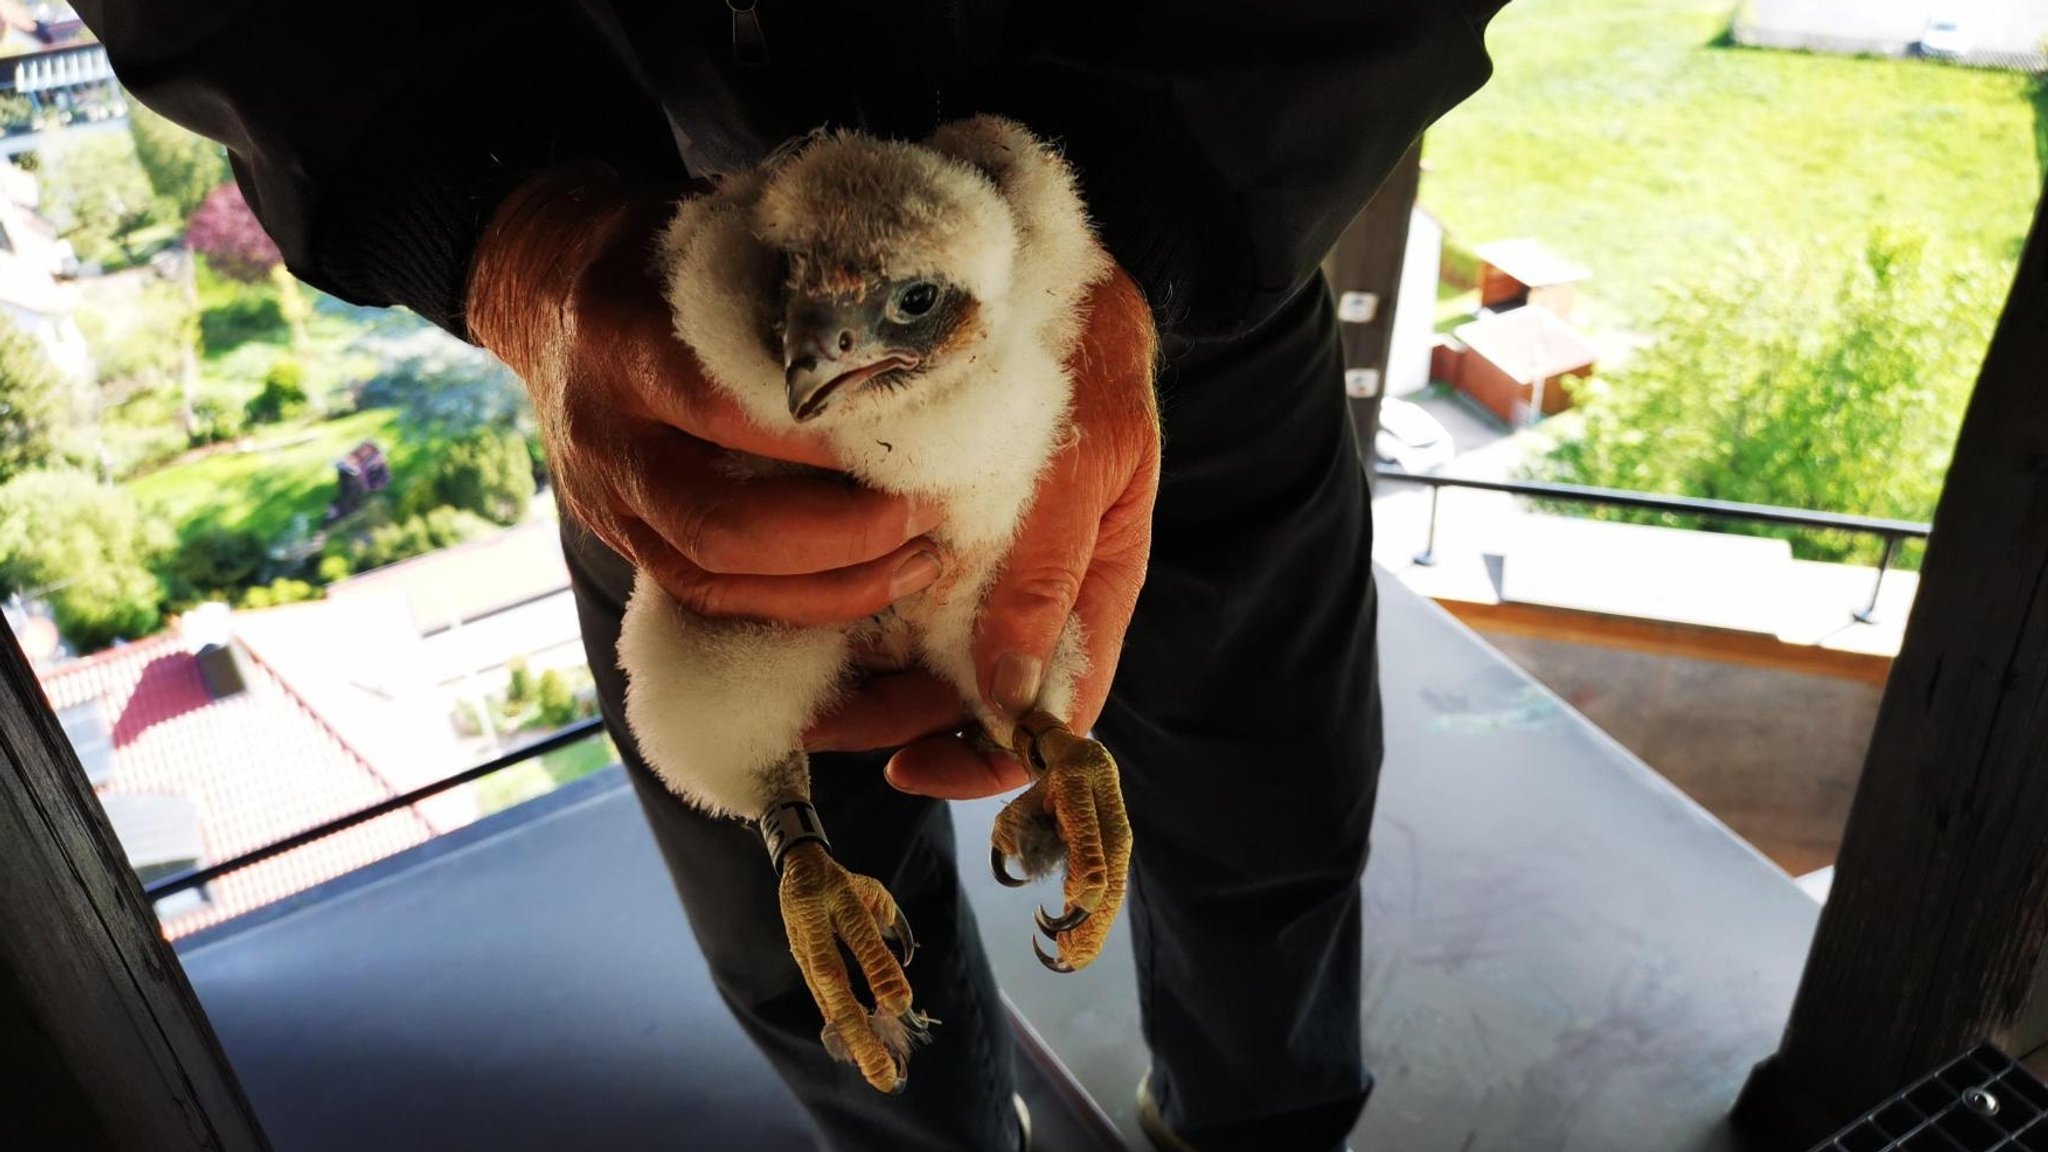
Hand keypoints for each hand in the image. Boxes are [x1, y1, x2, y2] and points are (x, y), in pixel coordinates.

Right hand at [467, 164, 945, 626]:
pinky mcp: (622, 541)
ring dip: (833, 584)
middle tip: (930, 508)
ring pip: (717, 578)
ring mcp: (606, 500)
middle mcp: (607, 434)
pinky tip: (873, 581)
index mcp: (624, 339)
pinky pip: (711, 596)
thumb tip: (920, 299)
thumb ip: (796, 269)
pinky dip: (799, 603)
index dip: (828, 438)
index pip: (730, 409)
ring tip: (923, 558)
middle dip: (844, 534)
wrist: (548, 293)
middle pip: (723, 523)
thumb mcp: (715, 230)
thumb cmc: (659, 256)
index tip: (922, 436)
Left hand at [807, 268, 1160, 795]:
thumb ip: (1051, 565)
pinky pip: (880, 589)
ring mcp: (975, 554)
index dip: (987, 758)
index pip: (1055, 708)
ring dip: (861, 678)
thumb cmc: (1084, 343)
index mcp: (1093, 581)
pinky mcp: (919, 516)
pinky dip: (842, 611)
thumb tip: (1013, 692)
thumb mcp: (1090, 448)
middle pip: (968, 695)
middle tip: (818, 725)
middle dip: (897, 721)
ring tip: (791, 678)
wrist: (1032, 249)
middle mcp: (1030, 583)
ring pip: (917, 653)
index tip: (912, 766)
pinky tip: (792, 609)